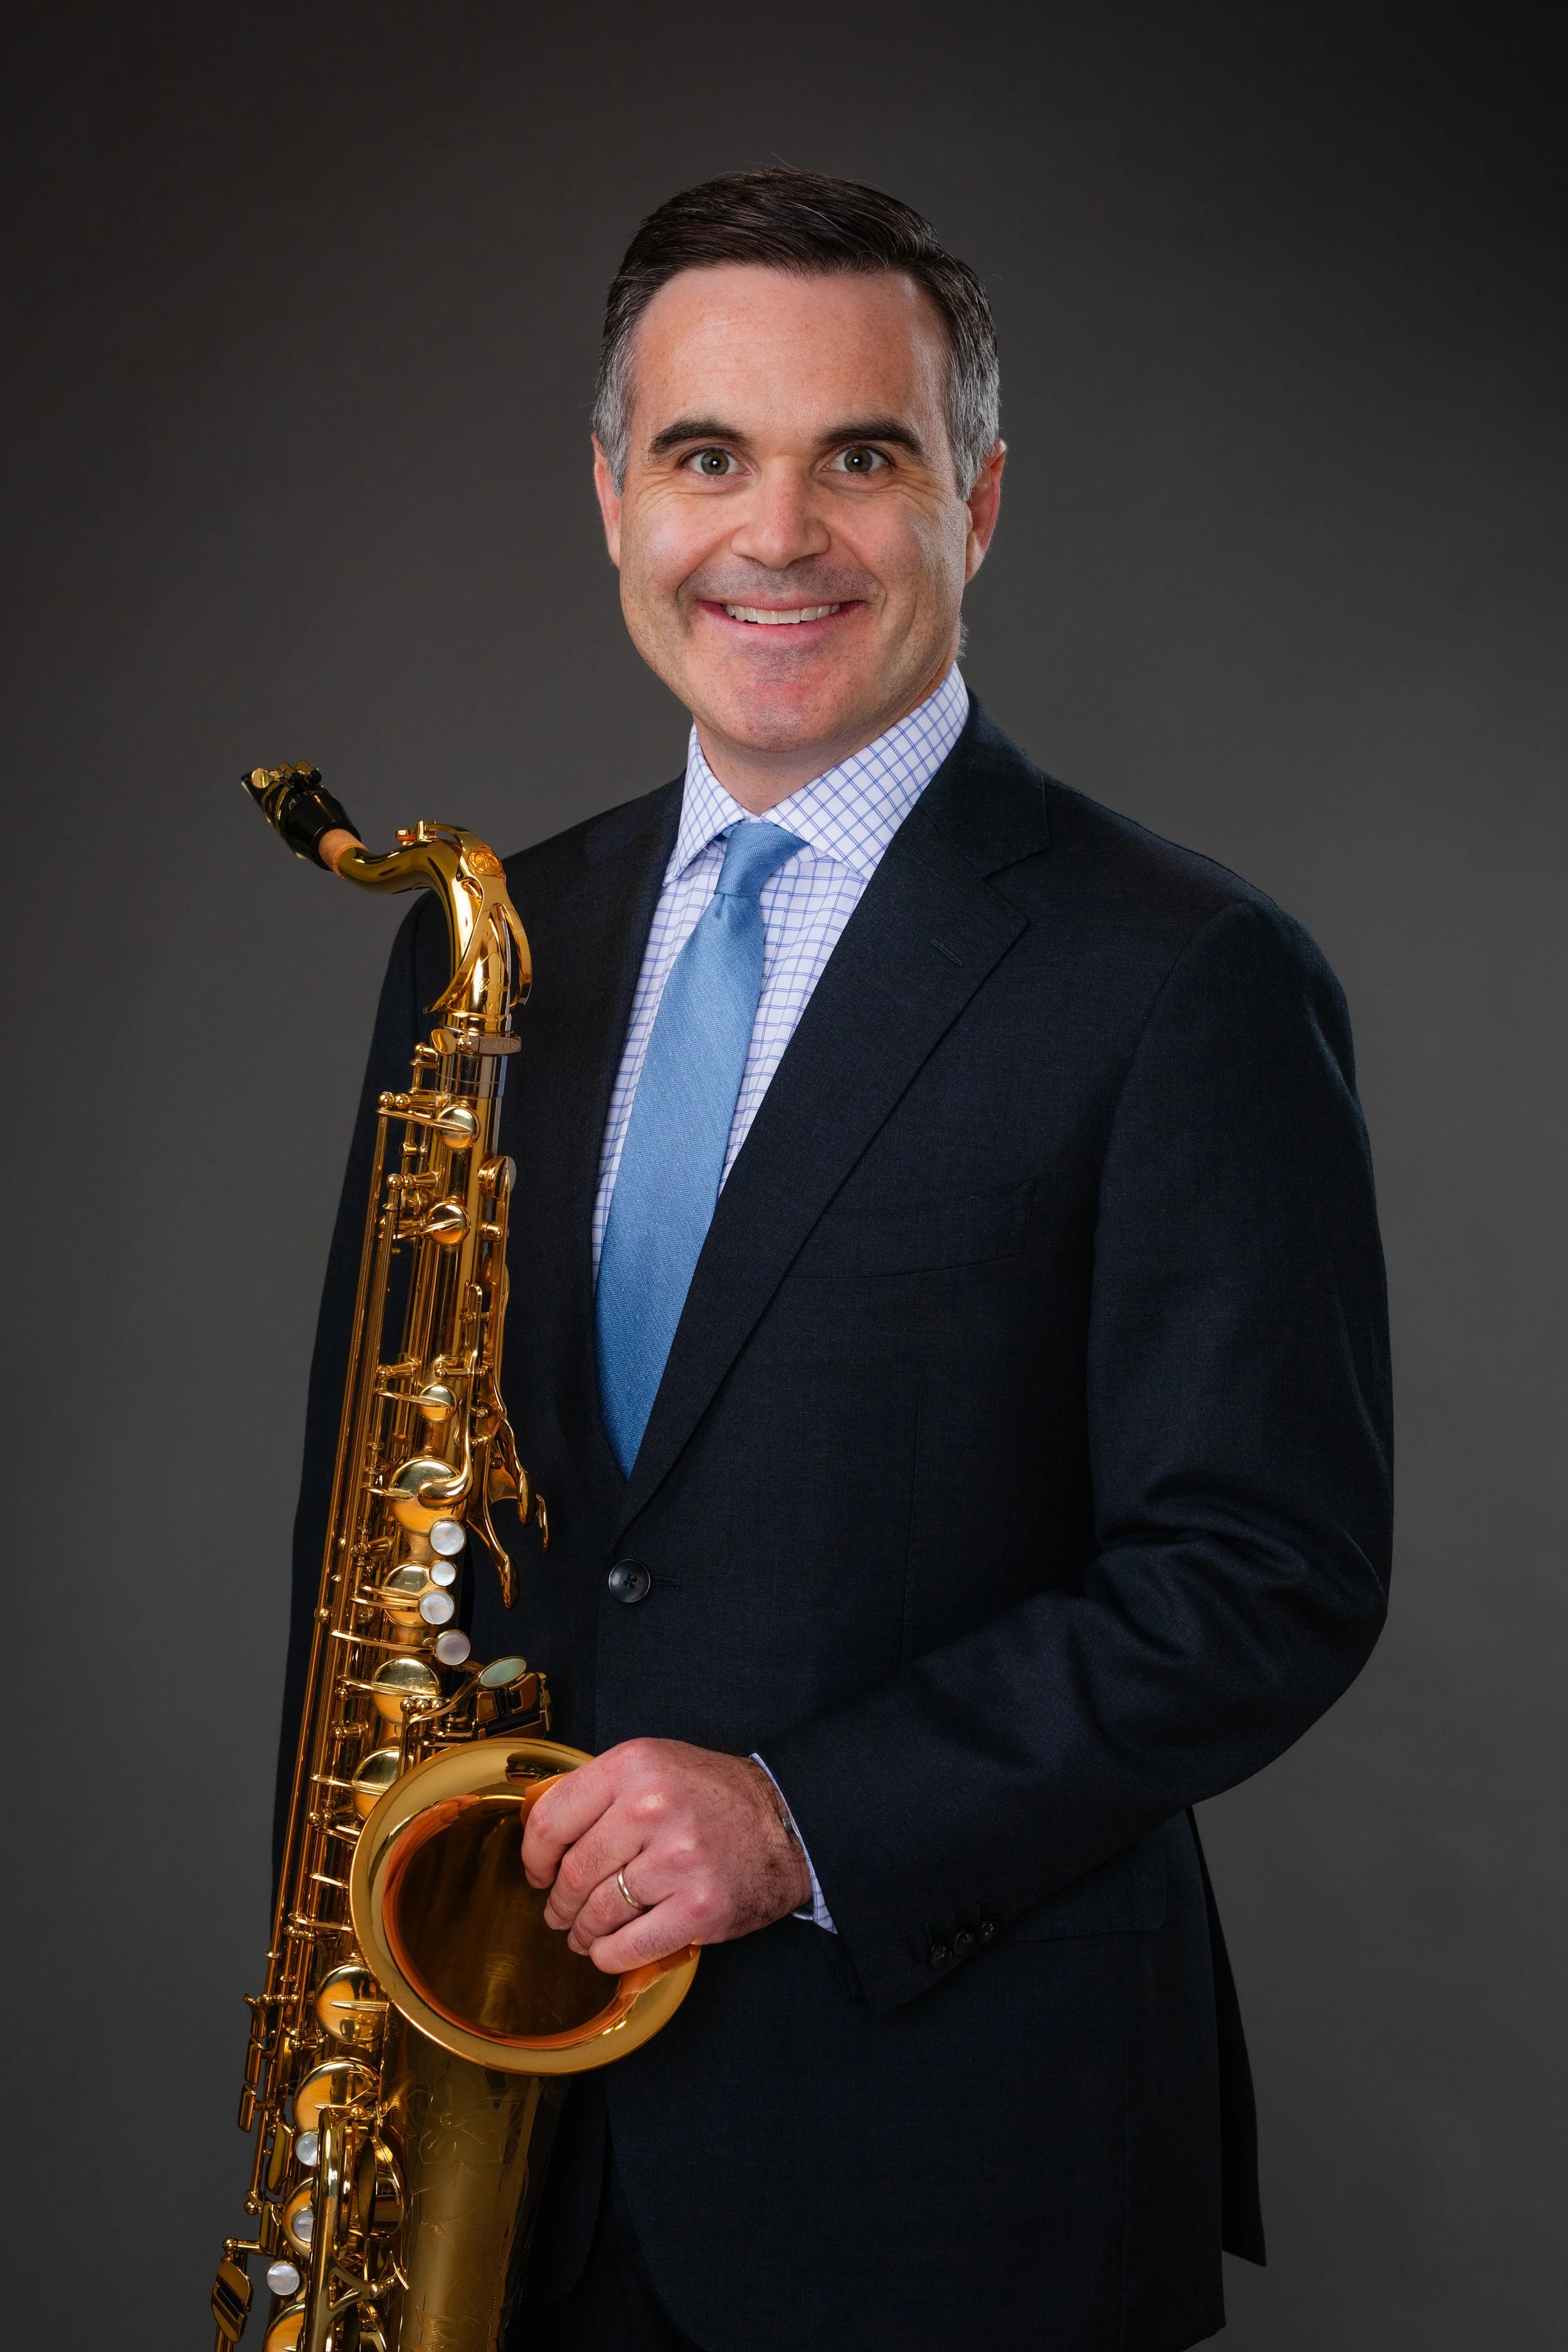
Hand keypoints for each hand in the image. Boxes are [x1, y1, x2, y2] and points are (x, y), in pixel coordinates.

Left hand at [521, 1739, 811, 1972]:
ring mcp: (678, 1860)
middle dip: (559, 1902)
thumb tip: (545, 1837)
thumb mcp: (657, 1765)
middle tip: (561, 1912)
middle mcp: (653, 1807)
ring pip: (598, 1912)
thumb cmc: (716, 1797)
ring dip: (583, 1932)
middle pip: (574, 1872)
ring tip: (585, 1934)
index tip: (538, 1872)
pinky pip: (630, 1946)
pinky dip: (609, 1956)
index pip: (553, 1818)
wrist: (788, 1823)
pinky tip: (609, 1951)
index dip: (534, 1855)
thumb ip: (604, 1791)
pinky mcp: (699, 1908)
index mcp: (635, 1765)